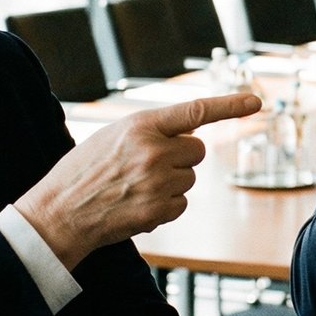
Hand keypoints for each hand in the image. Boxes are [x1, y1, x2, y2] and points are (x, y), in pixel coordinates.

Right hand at [15, 92, 262, 270]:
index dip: (229, 105)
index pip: (195, 111)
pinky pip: (181, 204)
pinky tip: (137, 204)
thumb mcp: (113, 135)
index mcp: (141, 125)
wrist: (59, 212)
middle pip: (197, 150)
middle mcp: (154, 151)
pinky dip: (165, 206)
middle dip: (182, 157)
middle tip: (148, 164)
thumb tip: (189, 137)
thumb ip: (151, 131)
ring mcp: (158, 182)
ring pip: (190, 178)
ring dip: (171, 182)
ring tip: (135, 186)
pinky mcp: (159, 210)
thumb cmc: (84, 170)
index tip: (256, 102)